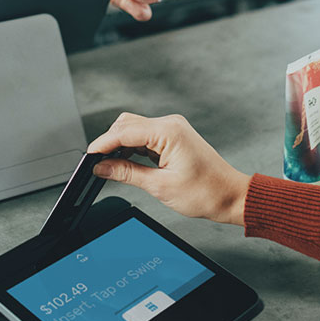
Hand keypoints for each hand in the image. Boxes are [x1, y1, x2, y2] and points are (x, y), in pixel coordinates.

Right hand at [88, 113, 250, 225]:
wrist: (230, 196)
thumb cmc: (206, 192)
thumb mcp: (160, 186)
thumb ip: (127, 173)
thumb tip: (102, 167)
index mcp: (168, 132)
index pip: (124, 132)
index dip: (102, 144)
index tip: (88, 157)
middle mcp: (170, 124)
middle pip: (126, 124)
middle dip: (109, 143)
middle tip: (96, 164)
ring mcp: (172, 129)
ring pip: (134, 129)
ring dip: (120, 146)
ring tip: (110, 166)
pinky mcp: (172, 137)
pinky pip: (144, 137)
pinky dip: (132, 148)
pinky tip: (125, 163)